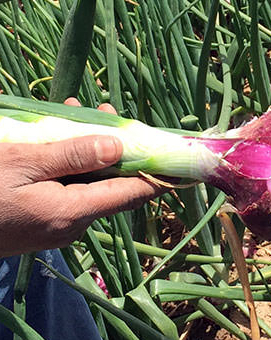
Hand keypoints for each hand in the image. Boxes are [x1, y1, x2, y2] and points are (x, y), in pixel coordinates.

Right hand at [0, 101, 163, 256]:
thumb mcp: (24, 164)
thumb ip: (73, 156)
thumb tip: (120, 147)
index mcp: (72, 212)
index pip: (132, 193)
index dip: (158, 174)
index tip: (176, 155)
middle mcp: (72, 225)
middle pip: (111, 184)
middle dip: (115, 147)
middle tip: (105, 113)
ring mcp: (57, 226)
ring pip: (89, 184)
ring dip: (89, 151)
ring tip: (76, 114)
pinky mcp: (44, 222)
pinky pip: (70, 190)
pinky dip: (71, 165)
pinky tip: (58, 142)